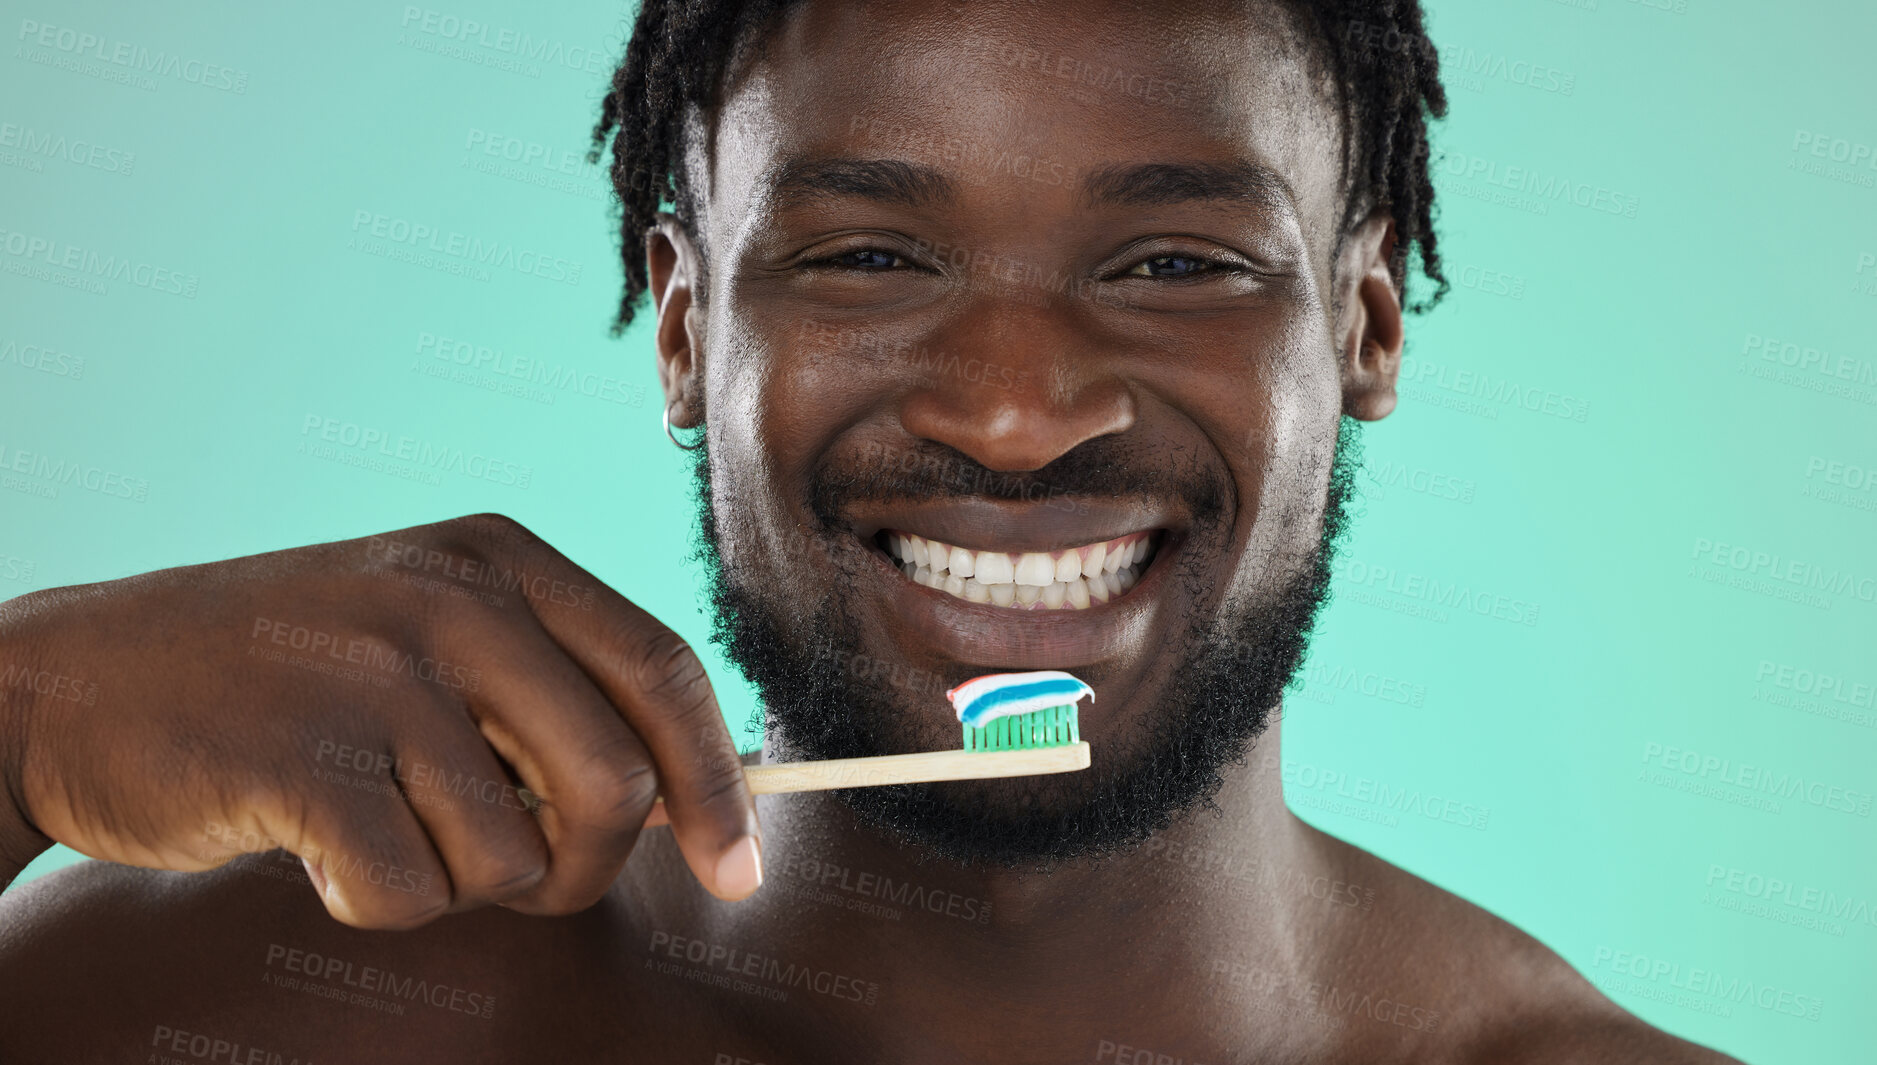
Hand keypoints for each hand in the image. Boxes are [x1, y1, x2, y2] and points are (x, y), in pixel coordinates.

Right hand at [0, 513, 761, 928]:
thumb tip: (699, 795)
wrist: (82, 682)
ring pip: (514, 855)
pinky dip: (375, 904)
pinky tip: (319, 846)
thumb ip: (554, 692)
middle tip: (526, 879)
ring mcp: (375, 673)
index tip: (736, 871)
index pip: (666, 670)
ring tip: (385, 826)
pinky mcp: (302, 759)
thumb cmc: (293, 681)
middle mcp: (453, 600)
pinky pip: (411, 893)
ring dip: (461, 881)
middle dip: (590, 866)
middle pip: (616, 782)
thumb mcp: (431, 634)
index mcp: (502, 559)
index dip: (718, 783)